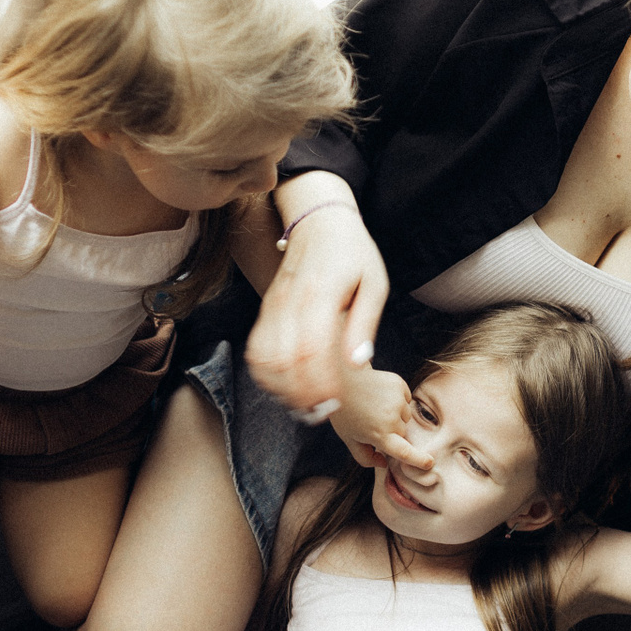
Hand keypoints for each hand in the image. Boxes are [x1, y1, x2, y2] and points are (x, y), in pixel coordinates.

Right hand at [246, 190, 386, 415]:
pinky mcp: (266, 308)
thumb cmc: (353, 252)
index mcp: (320, 295)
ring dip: (279, 387)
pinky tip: (286, 384)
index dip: (319, 382)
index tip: (333, 402)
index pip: (311, 349)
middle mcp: (291, 301)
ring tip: (303, 404)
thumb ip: (364, 324)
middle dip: (299, 394)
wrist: (318, 218)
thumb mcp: (374, 283)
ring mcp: (273, 305)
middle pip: (282, 360)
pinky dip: (266, 372)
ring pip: (263, 357)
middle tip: (320, 412)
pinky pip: (256, 347)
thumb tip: (359, 363)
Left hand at [328, 368, 431, 470]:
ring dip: (396, 414)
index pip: (404, 452)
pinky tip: (380, 395)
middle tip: (373, 421)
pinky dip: (397, 399)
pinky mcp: (399, 385)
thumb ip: (365, 458)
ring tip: (376, 406)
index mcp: (380, 436)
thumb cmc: (344, 412)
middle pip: (403, 432)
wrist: (341, 379)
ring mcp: (397, 401)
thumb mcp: (349, 439)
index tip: (429, 462)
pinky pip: (406, 398)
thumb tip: (384, 463)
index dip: (419, 459)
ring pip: (405, 415)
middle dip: (393, 431)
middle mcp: (392, 420)